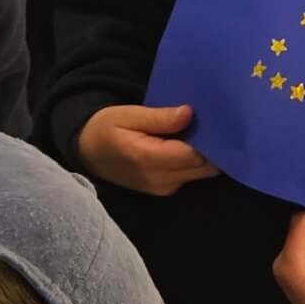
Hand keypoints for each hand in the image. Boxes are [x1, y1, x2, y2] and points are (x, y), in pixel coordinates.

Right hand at [76, 102, 217, 196]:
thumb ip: (159, 118)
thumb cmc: (105, 129)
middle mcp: (159, 179)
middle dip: (212, 148)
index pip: (194, 155)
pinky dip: (194, 162)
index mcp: (148, 159)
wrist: (86, 152)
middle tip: (216, 125)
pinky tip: (189, 145)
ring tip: (202, 133)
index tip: (218, 121)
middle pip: (203, 168)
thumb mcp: (127, 115)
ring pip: (200, 174)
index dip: (211, 139)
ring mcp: (162, 188)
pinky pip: (190, 176)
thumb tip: (190, 113)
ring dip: (205, 156)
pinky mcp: (164, 190)